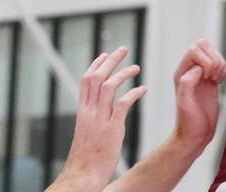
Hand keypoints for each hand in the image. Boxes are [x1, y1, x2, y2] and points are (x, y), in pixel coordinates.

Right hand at [57, 47, 145, 189]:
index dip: (96, 65)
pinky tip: (143, 89)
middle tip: (123, 48)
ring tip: (137, 67)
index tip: (105, 54)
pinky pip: (123, 104)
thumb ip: (92, 118)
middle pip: (96, 78)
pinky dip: (134, 92)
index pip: (86, 81)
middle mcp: (88, 113)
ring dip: (124, 73)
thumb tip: (98, 109)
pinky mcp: (112, 129)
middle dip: (110, 61)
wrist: (83, 177)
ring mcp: (99, 120)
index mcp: (82, 112)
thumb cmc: (87, 157)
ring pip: (108, 86)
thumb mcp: (86, 132)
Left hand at [172, 39, 225, 153]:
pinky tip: (219, 83)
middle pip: (204, 46)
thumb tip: (199, 69)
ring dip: (220, 65)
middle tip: (212, 77)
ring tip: (215, 81)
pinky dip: (224, 70)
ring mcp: (202, 75)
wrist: (197, 135)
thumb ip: (188, 83)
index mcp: (181, 73)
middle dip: (214, 59)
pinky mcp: (212, 79)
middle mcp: (190, 71)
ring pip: (215, 53)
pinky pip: (222, 64)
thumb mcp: (185, 103)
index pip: (194, 49)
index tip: (205, 77)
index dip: (204, 60)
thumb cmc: (189, 123)